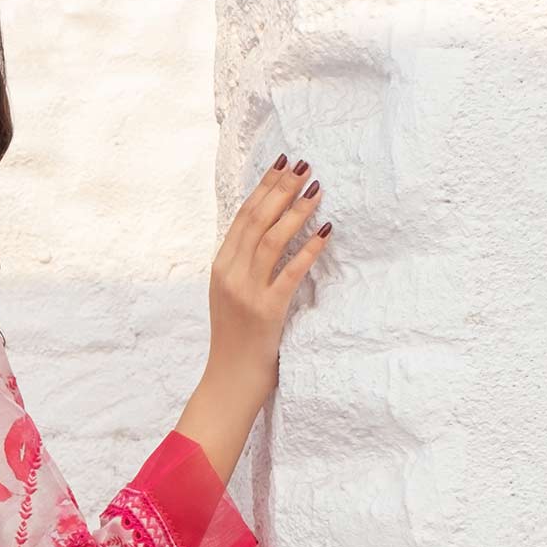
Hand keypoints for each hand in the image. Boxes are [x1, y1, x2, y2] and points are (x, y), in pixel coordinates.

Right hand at [175, 156, 330, 481]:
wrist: (229, 382)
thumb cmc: (235, 341)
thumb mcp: (230, 297)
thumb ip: (242, 266)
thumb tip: (265, 234)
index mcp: (220, 268)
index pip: (243, 217)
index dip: (264, 187)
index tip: (283, 164)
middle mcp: (230, 275)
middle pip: (256, 220)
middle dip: (281, 189)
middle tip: (305, 166)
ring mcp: (246, 293)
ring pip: (271, 240)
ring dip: (296, 211)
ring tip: (316, 190)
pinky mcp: (266, 311)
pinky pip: (290, 272)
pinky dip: (309, 249)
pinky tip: (325, 231)